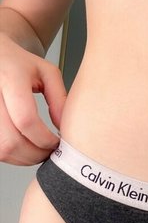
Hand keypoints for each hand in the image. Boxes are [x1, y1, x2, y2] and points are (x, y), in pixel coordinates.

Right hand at [0, 33, 65, 164]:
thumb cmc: (18, 64)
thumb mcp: (46, 72)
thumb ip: (59, 99)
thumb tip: (65, 129)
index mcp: (10, 77)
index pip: (26, 120)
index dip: (44, 139)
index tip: (57, 142)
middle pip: (11, 141)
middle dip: (36, 154)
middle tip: (50, 152)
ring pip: (1, 150)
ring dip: (23, 159)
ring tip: (38, 150)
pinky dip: (11, 154)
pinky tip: (23, 147)